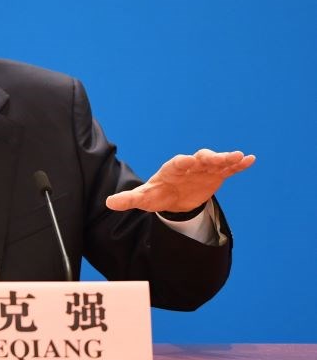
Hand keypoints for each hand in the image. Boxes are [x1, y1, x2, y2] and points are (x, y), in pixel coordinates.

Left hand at [106, 149, 255, 212]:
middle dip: (209, 158)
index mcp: (171, 169)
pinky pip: (228, 169)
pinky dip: (238, 164)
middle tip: (220, 157)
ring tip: (239, 156)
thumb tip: (109, 203)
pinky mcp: (216, 175)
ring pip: (216, 161)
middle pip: (199, 159)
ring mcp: (204, 169)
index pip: (177, 163)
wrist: (173, 198)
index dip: (183, 162)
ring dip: (226, 158)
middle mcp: (189, 165)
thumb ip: (129, 199)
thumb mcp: (144, 198)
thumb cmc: (157, 194)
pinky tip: (250, 160)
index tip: (188, 160)